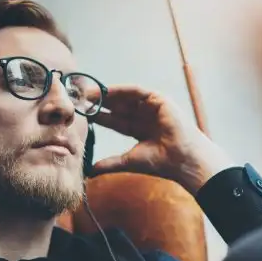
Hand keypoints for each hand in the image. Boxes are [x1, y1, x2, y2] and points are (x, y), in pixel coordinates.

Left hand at [91, 86, 235, 194]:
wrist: (181, 159)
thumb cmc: (161, 162)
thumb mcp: (129, 161)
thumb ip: (110, 163)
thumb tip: (91, 170)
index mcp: (140, 131)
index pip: (116, 121)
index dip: (99, 117)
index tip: (82, 114)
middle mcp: (146, 117)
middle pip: (119, 107)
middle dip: (100, 103)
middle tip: (80, 100)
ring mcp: (153, 108)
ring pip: (126, 98)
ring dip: (107, 95)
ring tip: (89, 94)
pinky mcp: (159, 100)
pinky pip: (137, 91)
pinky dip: (121, 90)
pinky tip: (106, 91)